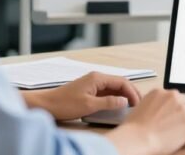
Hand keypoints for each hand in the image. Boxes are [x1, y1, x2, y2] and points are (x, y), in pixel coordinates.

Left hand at [24, 72, 139, 120]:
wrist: (46, 104)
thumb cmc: (64, 104)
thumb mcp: (89, 105)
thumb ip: (109, 102)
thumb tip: (124, 101)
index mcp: (98, 78)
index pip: (122, 82)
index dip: (132, 92)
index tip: (138, 102)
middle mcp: (96, 78)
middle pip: (119, 83)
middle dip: (130, 92)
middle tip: (138, 104)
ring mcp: (92, 83)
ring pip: (113, 87)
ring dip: (123, 95)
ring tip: (130, 105)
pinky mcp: (89, 90)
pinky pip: (106, 92)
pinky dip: (114, 97)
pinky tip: (117, 105)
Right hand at [108, 89, 184, 154]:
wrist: (136, 140)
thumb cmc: (132, 130)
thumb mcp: (140, 108)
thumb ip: (153, 105)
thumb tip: (159, 111)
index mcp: (159, 92)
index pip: (176, 96)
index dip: (176, 108)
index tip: (174, 117)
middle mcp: (173, 97)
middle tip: (180, 125)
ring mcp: (182, 109)